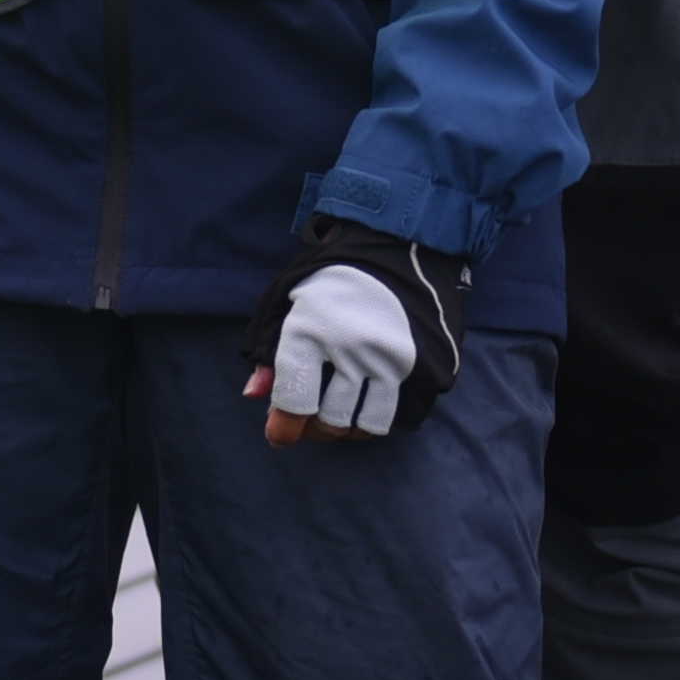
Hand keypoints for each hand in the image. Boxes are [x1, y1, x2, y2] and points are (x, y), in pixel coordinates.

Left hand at [236, 222, 469, 446]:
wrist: (398, 245)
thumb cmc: (331, 278)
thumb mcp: (288, 303)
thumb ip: (268, 352)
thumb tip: (254, 395)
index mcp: (310, 330)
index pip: (294, 400)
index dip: (283, 427)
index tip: (280, 435)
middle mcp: (352, 348)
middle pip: (331, 420)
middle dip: (315, 428)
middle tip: (312, 416)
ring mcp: (392, 357)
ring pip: (368, 424)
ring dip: (350, 427)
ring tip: (343, 410)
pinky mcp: (425, 362)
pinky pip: (403, 414)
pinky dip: (382, 413)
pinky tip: (371, 396)